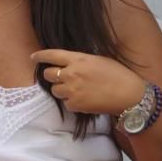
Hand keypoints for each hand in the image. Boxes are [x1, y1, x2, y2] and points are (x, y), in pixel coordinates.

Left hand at [31, 49, 145, 115]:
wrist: (128, 94)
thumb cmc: (117, 74)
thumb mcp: (98, 60)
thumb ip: (80, 61)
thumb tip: (69, 64)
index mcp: (78, 59)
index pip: (52, 55)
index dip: (40, 56)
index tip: (34, 57)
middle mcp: (71, 74)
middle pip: (48, 74)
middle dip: (52, 75)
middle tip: (62, 78)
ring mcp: (72, 90)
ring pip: (55, 90)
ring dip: (62, 90)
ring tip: (76, 90)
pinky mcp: (75, 105)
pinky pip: (66, 103)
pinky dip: (72, 102)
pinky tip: (84, 100)